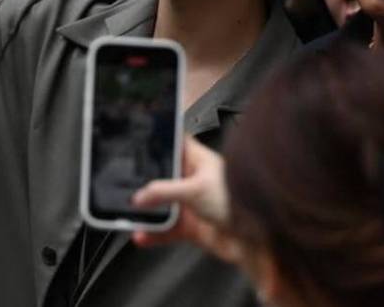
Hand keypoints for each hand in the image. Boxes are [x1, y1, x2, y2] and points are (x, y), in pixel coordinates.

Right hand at [130, 137, 241, 264]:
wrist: (258, 240)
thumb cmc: (238, 202)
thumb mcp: (195, 190)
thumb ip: (164, 192)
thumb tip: (140, 196)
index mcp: (198, 161)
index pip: (175, 144)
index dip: (159, 142)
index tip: (138, 142)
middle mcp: (193, 181)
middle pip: (162, 178)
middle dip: (145, 184)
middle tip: (125, 185)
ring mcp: (192, 205)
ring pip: (162, 206)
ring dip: (148, 213)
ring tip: (131, 214)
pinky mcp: (192, 227)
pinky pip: (166, 229)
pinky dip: (154, 233)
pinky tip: (143, 235)